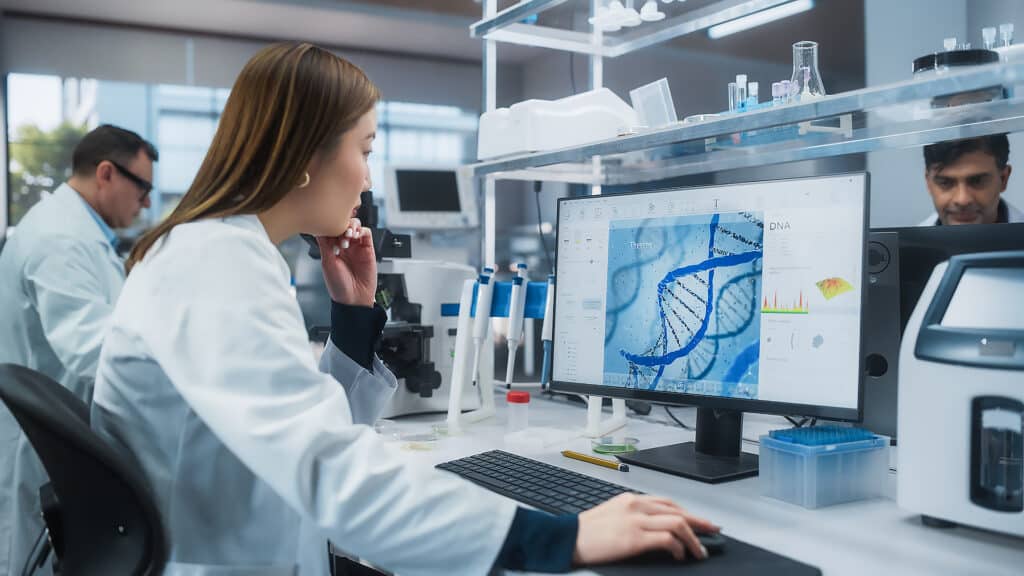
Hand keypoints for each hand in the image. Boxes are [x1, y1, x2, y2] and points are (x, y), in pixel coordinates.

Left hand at [316, 218, 375, 306]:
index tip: (328, 228)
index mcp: (332, 248)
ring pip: (355, 226)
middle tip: (340, 234)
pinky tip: (355, 236)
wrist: (354, 297)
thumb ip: (325, 244)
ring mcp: (356, 247)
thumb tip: (319, 229)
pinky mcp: (368, 249)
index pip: (331, 229)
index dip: (330, 225)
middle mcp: (344, 246)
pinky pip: (366, 233)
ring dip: (351, 227)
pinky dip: (361, 230)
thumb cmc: (338, 285)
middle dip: (341, 225)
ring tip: (347, 236)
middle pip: (343, 225)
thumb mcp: (327, 262)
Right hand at [573, 493, 717, 564]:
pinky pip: (667, 540)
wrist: (568, 538)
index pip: (667, 503)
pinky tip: (679, 555)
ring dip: (693, 538)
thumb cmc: (586, 532)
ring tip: (699, 551)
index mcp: (631, 500)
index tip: (700, 521)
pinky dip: (678, 547)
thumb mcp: (612, 515)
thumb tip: (655, 528)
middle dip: (699, 522)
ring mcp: (635, 521)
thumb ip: (633, 516)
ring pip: (677, 523)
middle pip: (677, 510)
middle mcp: (636, 506)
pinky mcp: (634, 538)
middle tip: (712, 532)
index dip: (688, 512)